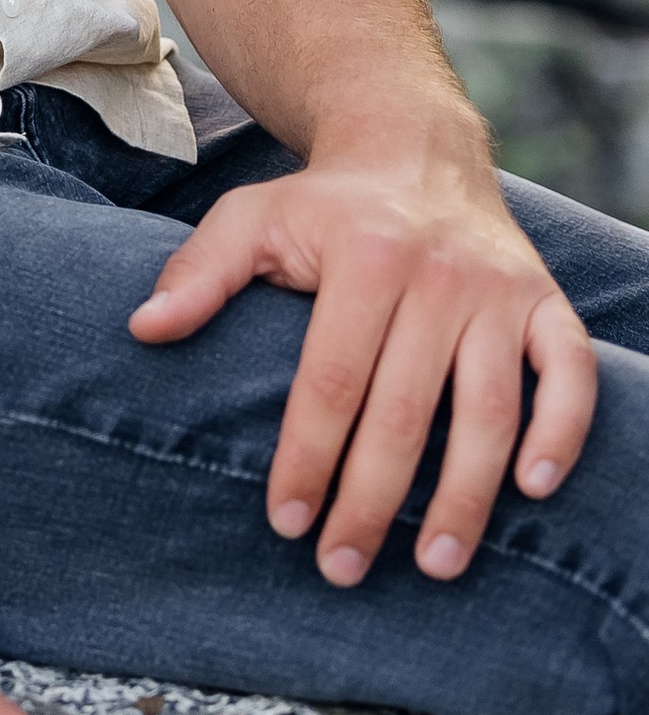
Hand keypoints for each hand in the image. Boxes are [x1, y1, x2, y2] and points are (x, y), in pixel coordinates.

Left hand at [129, 129, 598, 583]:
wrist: (417, 148)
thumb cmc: (324, 204)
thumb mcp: (251, 218)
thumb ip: (199, 273)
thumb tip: (144, 328)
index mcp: (363, 256)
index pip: (330, 381)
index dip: (307, 458)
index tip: (285, 521)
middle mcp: (439, 274)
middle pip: (406, 411)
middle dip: (374, 500)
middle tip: (344, 566)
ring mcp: (499, 291)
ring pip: (490, 409)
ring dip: (466, 494)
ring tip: (436, 563)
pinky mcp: (546, 302)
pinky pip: (569, 373)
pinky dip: (561, 432)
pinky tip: (532, 488)